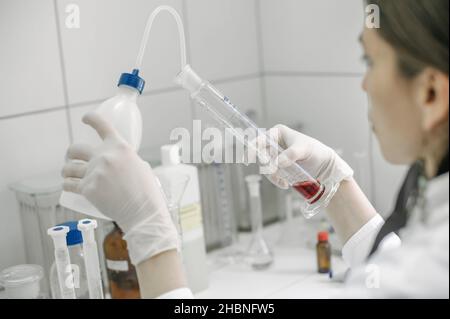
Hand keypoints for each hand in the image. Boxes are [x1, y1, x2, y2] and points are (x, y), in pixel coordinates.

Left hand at [62, 112, 177, 264]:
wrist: (143, 211)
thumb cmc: (146, 192)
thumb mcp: (140, 166)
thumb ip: (124, 159)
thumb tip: (117, 160)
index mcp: (120, 147)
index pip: (102, 124)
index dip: (91, 118)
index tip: (85, 118)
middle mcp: (105, 156)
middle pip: (75, 148)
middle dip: (70, 154)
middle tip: (71, 158)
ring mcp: (94, 172)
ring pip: (68, 168)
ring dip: (67, 171)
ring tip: (69, 175)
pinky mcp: (88, 189)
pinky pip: (69, 184)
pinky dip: (67, 185)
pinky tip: (68, 186)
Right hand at [259, 124, 352, 188]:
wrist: (324, 165)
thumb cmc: (315, 151)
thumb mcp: (304, 150)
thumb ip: (290, 154)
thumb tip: (277, 163)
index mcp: (277, 133)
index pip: (261, 139)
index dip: (252, 147)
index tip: (247, 158)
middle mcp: (273, 143)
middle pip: (260, 154)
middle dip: (266, 165)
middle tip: (273, 171)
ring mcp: (274, 156)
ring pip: (265, 166)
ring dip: (272, 175)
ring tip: (284, 181)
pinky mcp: (277, 167)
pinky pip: (271, 175)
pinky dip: (276, 180)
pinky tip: (285, 184)